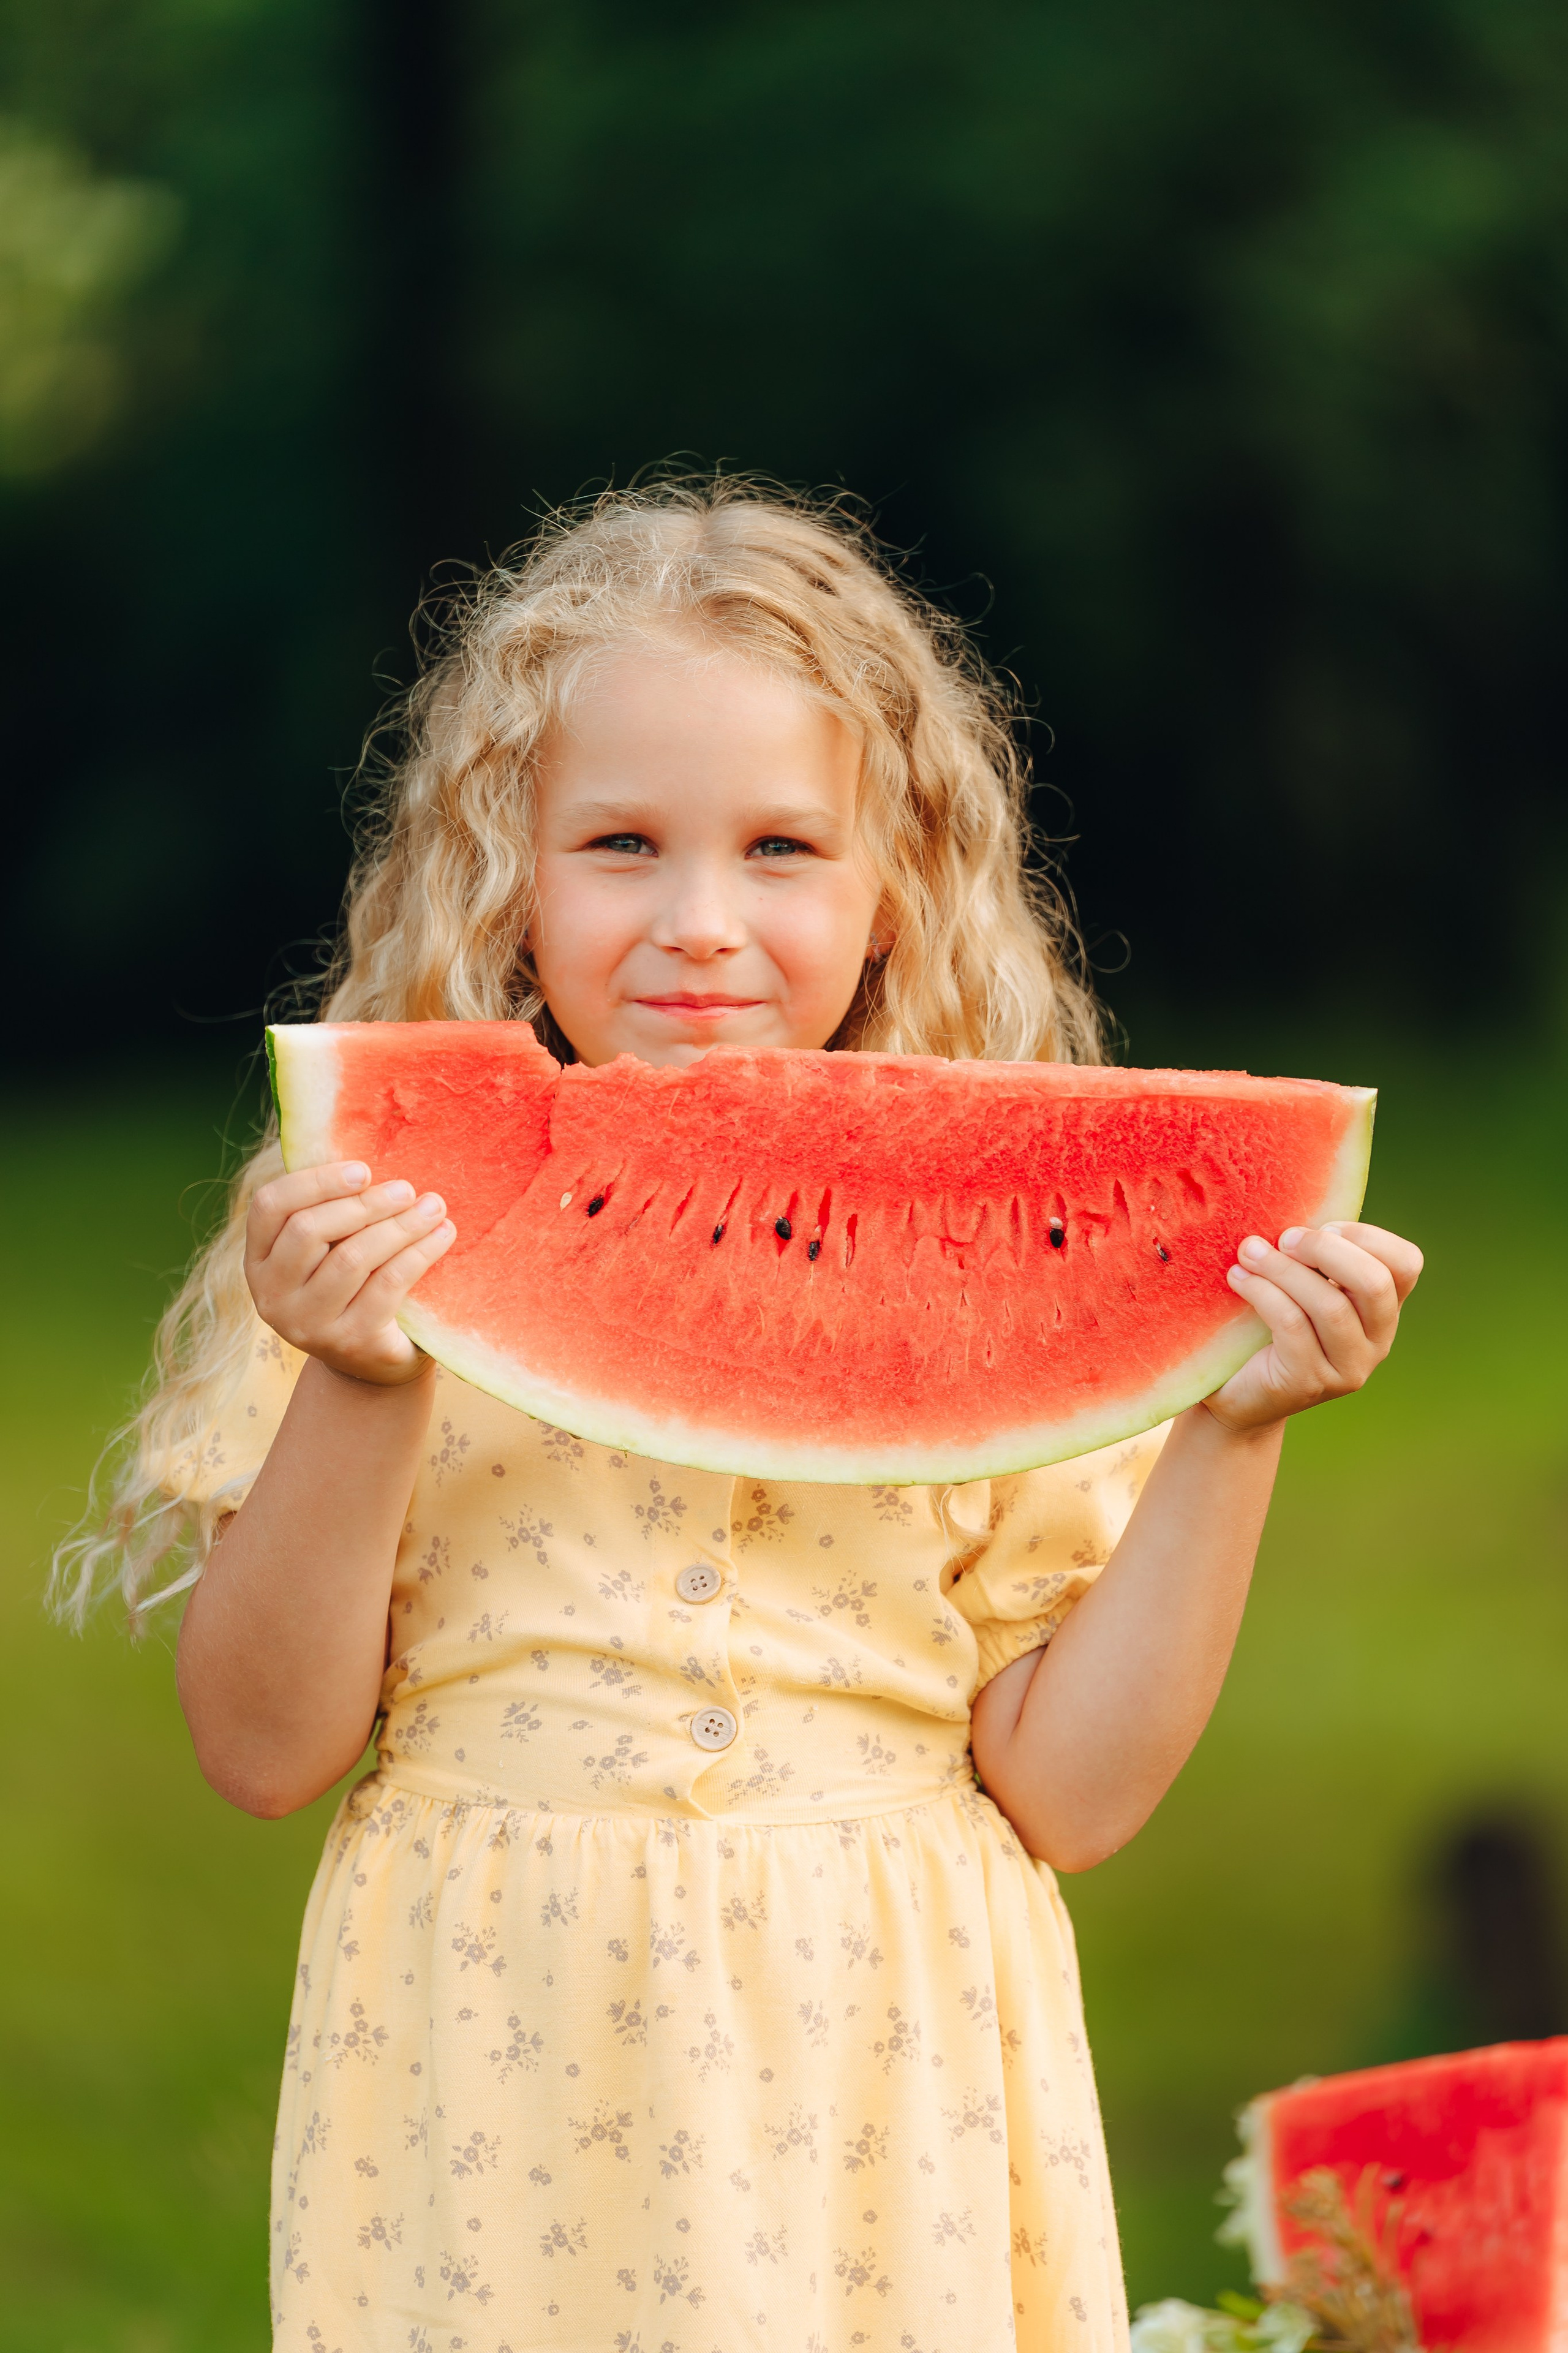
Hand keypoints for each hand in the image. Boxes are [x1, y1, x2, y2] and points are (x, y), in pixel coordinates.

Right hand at [245, 1162, 455, 1385]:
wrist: (373, 1366)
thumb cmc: (353, 1289)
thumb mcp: (328, 1252)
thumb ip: (331, 1212)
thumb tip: (368, 1160)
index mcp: (257, 1263)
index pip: (269, 1207)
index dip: (315, 1182)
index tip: (363, 1170)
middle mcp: (272, 1296)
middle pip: (310, 1230)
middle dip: (365, 1203)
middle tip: (408, 1189)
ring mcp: (308, 1325)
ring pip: (353, 1257)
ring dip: (400, 1225)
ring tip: (434, 1207)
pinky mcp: (351, 1342)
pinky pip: (388, 1284)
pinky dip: (420, 1253)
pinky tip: (443, 1235)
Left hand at [1203, 1220, 1422, 1435]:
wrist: (1236, 1395)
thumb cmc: (1265, 1328)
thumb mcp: (1300, 1286)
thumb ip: (1313, 1258)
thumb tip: (1295, 1213)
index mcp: (1382, 1311)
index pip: (1406, 1264)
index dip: (1367, 1235)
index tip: (1322, 1225)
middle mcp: (1376, 1342)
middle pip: (1375, 1283)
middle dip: (1325, 1250)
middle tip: (1283, 1238)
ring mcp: (1347, 1367)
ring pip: (1330, 1305)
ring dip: (1283, 1269)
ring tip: (1248, 1253)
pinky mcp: (1309, 1382)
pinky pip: (1292, 1325)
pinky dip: (1262, 1292)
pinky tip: (1238, 1278)